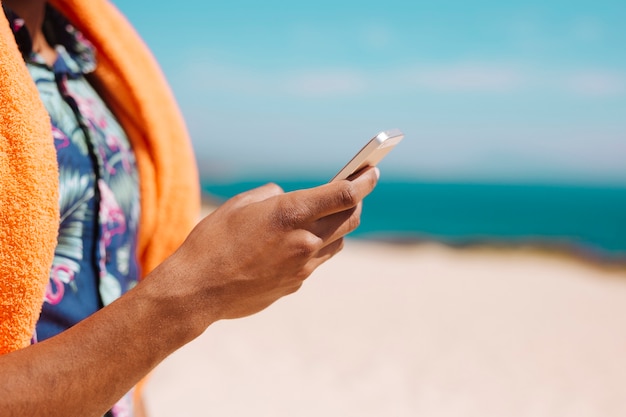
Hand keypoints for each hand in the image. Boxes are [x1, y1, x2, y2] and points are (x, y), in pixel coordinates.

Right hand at [164, 167, 378, 326]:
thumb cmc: (212, 241)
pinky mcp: (294, 285)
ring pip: (337, 242)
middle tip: (354, 191)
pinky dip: (314, 248)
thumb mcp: (240, 205)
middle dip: (357, 202)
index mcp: (289, 214)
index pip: (342, 195)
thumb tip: (289, 199)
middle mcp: (303, 241)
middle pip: (350, 219)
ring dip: (338, 226)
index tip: (373, 172)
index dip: (363, 182)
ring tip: (328, 216)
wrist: (197, 291)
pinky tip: (295, 244)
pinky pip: (315, 262)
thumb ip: (272, 197)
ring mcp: (302, 268)